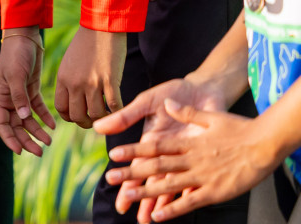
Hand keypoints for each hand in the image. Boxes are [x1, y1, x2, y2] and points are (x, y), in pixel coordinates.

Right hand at [0, 30, 56, 154]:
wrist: (25, 37)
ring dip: (37, 131)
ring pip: (27, 120)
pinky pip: (37, 109)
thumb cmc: (15, 55)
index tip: (20, 151)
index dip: (10, 139)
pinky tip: (53, 125)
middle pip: (16, 126)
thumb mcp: (15, 75)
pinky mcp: (31, 90)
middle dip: (27, 140)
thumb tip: (22, 117)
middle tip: (40, 152)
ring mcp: (20, 96)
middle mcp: (8, 100)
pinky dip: (44, 117)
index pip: (1, 125)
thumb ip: (19, 97)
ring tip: (49, 142)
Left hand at [55, 25, 124, 127]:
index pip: (61, 109)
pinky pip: (114, 106)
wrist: (102, 25)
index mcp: (63, 78)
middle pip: (77, 116)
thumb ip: (70, 81)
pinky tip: (120, 109)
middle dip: (86, 123)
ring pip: (96, 115)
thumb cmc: (87, 43)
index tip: (80, 116)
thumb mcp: (69, 62)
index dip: (71, 118)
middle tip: (96, 120)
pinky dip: (117, 111)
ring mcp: (93, 82)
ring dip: (103, 119)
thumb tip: (75, 102)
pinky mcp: (110, 80)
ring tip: (108, 114)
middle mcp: (75, 83)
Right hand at [95, 75, 231, 221]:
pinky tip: (184, 206)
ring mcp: (184, 157)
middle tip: (137, 218)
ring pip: (172, 185)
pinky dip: (191, 192)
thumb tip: (97, 126)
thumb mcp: (146, 102)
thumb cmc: (173, 93)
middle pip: (153, 181)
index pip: (137, 166)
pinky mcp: (202, 156)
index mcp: (151, 142)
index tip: (120, 198)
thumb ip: (125, 116)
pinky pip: (197, 178)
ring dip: (163, 202)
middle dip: (145, 199)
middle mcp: (166, 154)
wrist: (203, 88)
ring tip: (154, 218)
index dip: (128, 182)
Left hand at [104, 100, 280, 221]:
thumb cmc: (239, 128)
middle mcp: (191, 159)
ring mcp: (202, 176)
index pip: (155, 146)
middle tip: (110, 177)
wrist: (265, 143)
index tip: (115, 154)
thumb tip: (168, 103)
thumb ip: (187, 113)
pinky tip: (158, 216)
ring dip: (146, 192)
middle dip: (132, 173)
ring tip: (127, 197)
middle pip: (156, 167)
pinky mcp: (214, 191)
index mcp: (188, 141)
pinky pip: (189, 202)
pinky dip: (173, 209)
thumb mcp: (210, 116)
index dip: (133, 150)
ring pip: (168, 186)